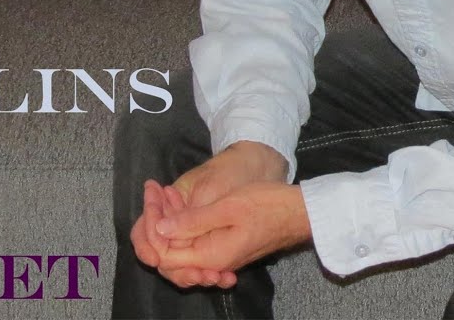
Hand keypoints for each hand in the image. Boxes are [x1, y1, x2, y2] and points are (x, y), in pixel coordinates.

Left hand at [128, 141, 287, 288]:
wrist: (299, 212)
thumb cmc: (268, 205)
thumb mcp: (227, 207)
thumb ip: (192, 221)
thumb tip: (160, 229)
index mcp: (211, 256)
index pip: (165, 257)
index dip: (154, 231)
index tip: (154, 200)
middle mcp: (213, 262)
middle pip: (170, 255)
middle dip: (158, 225)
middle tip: (158, 191)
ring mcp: (220, 256)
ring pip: (182, 247)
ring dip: (170, 221)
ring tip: (168, 191)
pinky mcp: (225, 247)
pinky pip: (195, 243)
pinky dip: (184, 223)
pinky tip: (181, 201)